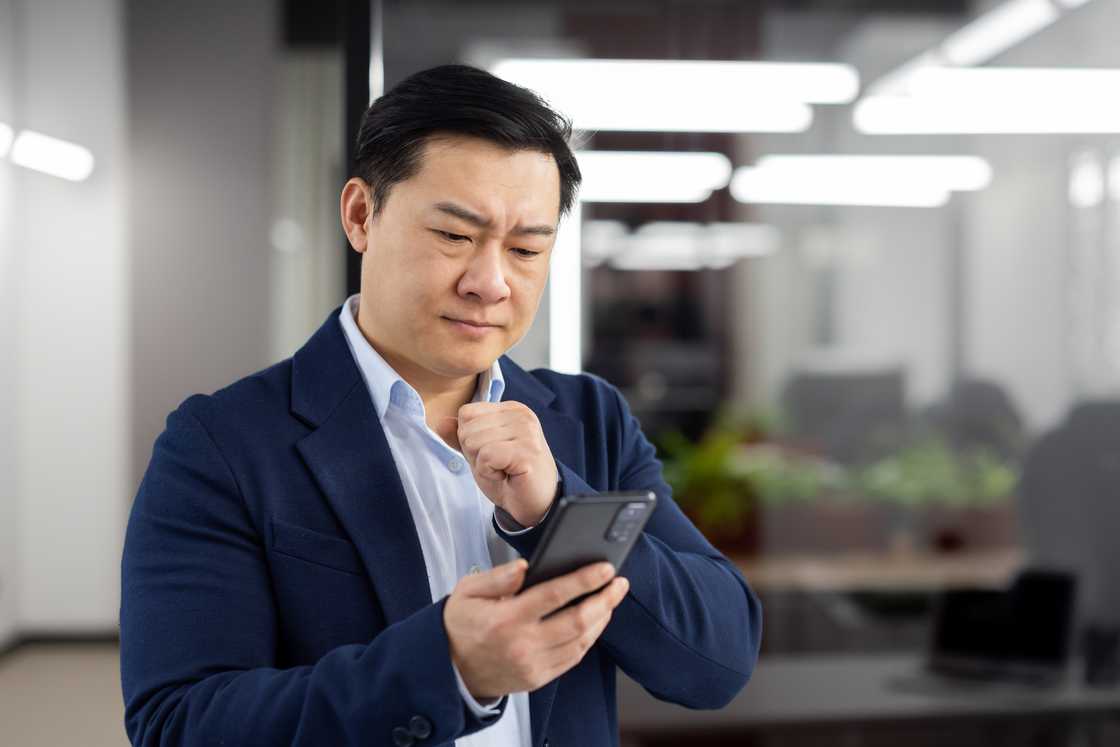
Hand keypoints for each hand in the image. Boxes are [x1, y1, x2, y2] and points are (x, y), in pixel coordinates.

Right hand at [443, 558, 628, 700]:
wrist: (451, 669)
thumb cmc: (462, 624)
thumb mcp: (467, 592)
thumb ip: (497, 577)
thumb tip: (524, 566)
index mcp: (505, 618)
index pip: (554, 595)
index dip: (584, 580)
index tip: (605, 567)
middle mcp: (522, 644)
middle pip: (577, 621)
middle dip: (605, 599)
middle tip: (619, 583)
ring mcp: (532, 665)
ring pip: (581, 641)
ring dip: (601, 618)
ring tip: (611, 598)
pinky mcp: (538, 678)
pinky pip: (573, 657)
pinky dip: (589, 638)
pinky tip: (595, 621)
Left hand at [457, 401, 558, 526]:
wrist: (535, 504)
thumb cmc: (509, 476)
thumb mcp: (479, 452)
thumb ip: (460, 436)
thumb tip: (441, 422)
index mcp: (511, 409)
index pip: (466, 412)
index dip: (469, 438)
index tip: (492, 453)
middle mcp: (521, 415)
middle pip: (467, 428)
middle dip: (475, 453)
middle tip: (499, 464)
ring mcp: (527, 432)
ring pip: (474, 442)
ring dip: (483, 464)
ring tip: (504, 469)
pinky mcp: (527, 452)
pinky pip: (486, 457)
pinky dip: (489, 472)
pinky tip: (506, 476)